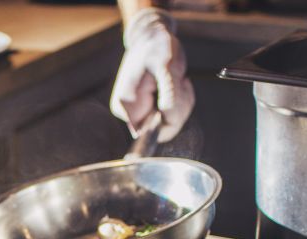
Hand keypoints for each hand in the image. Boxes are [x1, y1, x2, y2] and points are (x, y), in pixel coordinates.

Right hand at [110, 8, 193, 142]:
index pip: (152, 132)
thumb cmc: (157, 48)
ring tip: (178, 79)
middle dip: (178, 108)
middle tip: (181, 82)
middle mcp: (126, 113)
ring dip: (180, 102)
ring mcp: (133, 112)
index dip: (171, 117)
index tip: (177, 92)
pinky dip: (178, 102)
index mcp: (126, 105)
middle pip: (161, 130)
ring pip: (167, 123)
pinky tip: (175, 84)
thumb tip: (166, 117)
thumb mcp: (167, 66)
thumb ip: (169, 93)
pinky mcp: (142, 109)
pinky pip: (166, 117)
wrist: (149, 37)